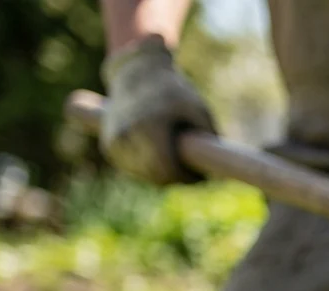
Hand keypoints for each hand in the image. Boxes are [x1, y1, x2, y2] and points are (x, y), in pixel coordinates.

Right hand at [100, 35, 215, 185]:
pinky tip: (160, 154)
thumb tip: (218, 167)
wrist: (137, 74)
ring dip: (162, 174)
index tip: (201, 176)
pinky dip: (148, 168)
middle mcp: (126, 134)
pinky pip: (134, 168)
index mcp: (148, 124)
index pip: (166, 168)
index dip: (185, 178)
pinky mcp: (110, 146)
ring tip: (177, 157)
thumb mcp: (197, 108)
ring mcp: (115, 141)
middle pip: (155, 176)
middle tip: (192, 172)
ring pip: (144, 175)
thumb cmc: (172, 92)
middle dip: (176, 178)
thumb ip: (208, 137)